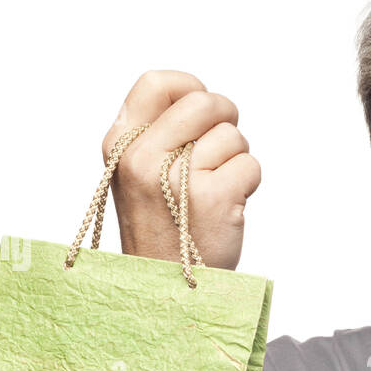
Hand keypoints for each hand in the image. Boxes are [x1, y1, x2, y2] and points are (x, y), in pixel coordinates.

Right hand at [102, 70, 260, 268]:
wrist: (163, 288)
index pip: (157, 82)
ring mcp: (176, 178)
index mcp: (120, 144)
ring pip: (232, 135)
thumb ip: (158, 134)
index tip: (201, 113)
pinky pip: (250, 164)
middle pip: (204, 101)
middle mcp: (142, 156)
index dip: (189, 88)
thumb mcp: (137, 175)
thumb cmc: (159, 228)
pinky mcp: (213, 198)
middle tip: (223, 148)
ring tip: (216, 187)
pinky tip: (229, 205)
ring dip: (236, 158)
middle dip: (225, 119)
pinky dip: (248, 183)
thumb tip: (202, 99)